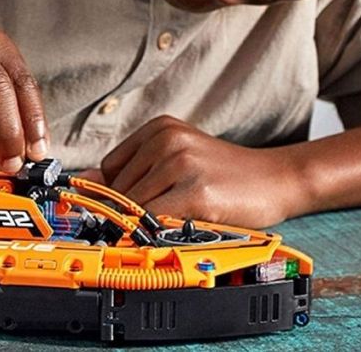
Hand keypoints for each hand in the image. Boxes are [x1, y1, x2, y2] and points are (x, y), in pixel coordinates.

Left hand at [82, 116, 307, 227]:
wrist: (277, 179)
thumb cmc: (228, 176)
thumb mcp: (180, 160)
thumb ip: (136, 171)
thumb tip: (83, 183)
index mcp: (160, 127)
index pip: (109, 168)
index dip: (117, 195)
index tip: (133, 208)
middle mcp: (166, 139)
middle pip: (117, 190)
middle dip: (132, 212)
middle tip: (168, 215)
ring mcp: (181, 163)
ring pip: (132, 207)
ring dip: (147, 224)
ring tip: (180, 218)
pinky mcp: (195, 191)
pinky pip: (153, 221)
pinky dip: (156, 233)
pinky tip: (179, 228)